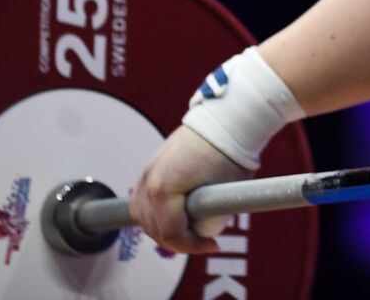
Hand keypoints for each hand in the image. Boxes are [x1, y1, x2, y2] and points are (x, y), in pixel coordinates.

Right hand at [131, 125, 251, 254]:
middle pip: (152, 227)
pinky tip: (175, 215)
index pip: (170, 233)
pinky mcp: (150, 166)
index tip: (212, 245)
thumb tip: (201, 235)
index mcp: (164, 189)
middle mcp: (149, 180)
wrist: (225, 123)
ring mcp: (146, 171)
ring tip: (187, 231)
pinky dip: (155, 212)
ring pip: (142, 215)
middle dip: (177, 240)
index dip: (192, 246)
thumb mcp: (224, 198)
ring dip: (163, 228)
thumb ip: (209, 223)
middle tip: (201, 241)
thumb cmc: (228, 155)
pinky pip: (143, 199)